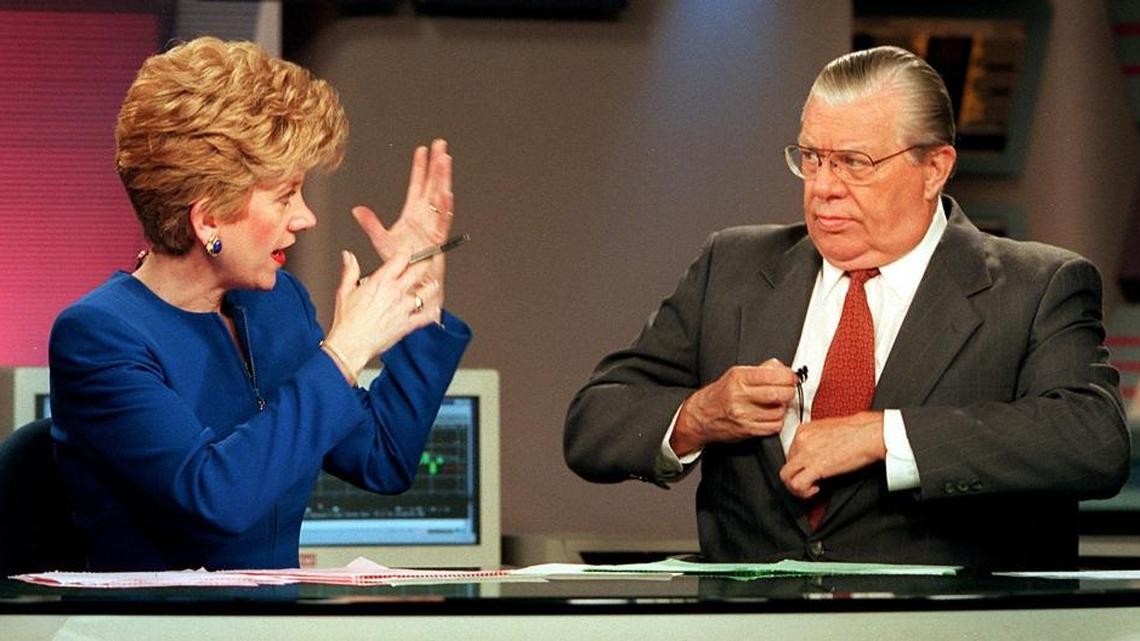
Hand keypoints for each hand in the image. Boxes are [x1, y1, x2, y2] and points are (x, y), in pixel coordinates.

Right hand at [322, 250, 439, 378]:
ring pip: (428, 292)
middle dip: (425, 263)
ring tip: (432, 283)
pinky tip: (435, 309)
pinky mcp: (408, 324)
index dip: (408, 251)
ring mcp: (404, 308)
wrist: (351, 345)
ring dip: (431, 286)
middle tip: (428, 260)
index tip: (410, 250)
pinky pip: (427, 316)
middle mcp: (395, 293)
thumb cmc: (347, 322)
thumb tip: (348, 256)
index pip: (401, 258)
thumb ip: (350, 271)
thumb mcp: (345, 291)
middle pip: (419, 271)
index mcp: (381, 282)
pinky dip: (433, 312)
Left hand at [351, 138, 452, 267]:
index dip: (420, 168)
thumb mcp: (381, 241)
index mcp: (413, 214)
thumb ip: (371, 224)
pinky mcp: (437, 238)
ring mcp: (433, 226)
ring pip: (440, 197)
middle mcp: (426, 217)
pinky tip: (446, 192)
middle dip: (437, 165)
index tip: (422, 151)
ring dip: (443, 179)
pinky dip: (445, 207)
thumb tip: (357, 210)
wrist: (411, 283)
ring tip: (445, 160)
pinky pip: (443, 220)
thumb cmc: (400, 264)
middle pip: (433, 185)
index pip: (418, 185)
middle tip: (440, 146)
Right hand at [670, 358, 797, 455]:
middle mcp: (740, 395)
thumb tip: (783, 370)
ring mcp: (744, 414)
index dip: (789, 377)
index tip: (791, 378)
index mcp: (739, 377)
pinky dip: (776, 421)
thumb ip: (761, 370)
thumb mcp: (736, 374)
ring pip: (780, 412)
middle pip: (781, 394)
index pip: (775, 375)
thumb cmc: (720, 394)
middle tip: (786, 390)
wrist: (700, 416)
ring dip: (782, 408)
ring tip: (774, 404)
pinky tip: (769, 415)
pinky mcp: (747, 430)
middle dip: (789, 392)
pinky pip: (774, 426)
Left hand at [779, 411, 886, 499]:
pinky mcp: (815, 466)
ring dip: (795, 486)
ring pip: (785, 476)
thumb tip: (816, 452)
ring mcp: (806, 453)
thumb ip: (816, 439)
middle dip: (799, 474)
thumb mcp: (828, 429)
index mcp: (804, 430)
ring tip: (809, 488)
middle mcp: (801, 440)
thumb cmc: (857, 431)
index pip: (790, 451)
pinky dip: (803, 492)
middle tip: (811, 479)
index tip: (808, 468)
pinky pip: (797, 484)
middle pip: (788, 463)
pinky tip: (815, 489)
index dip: (799, 463)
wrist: (868, 434)